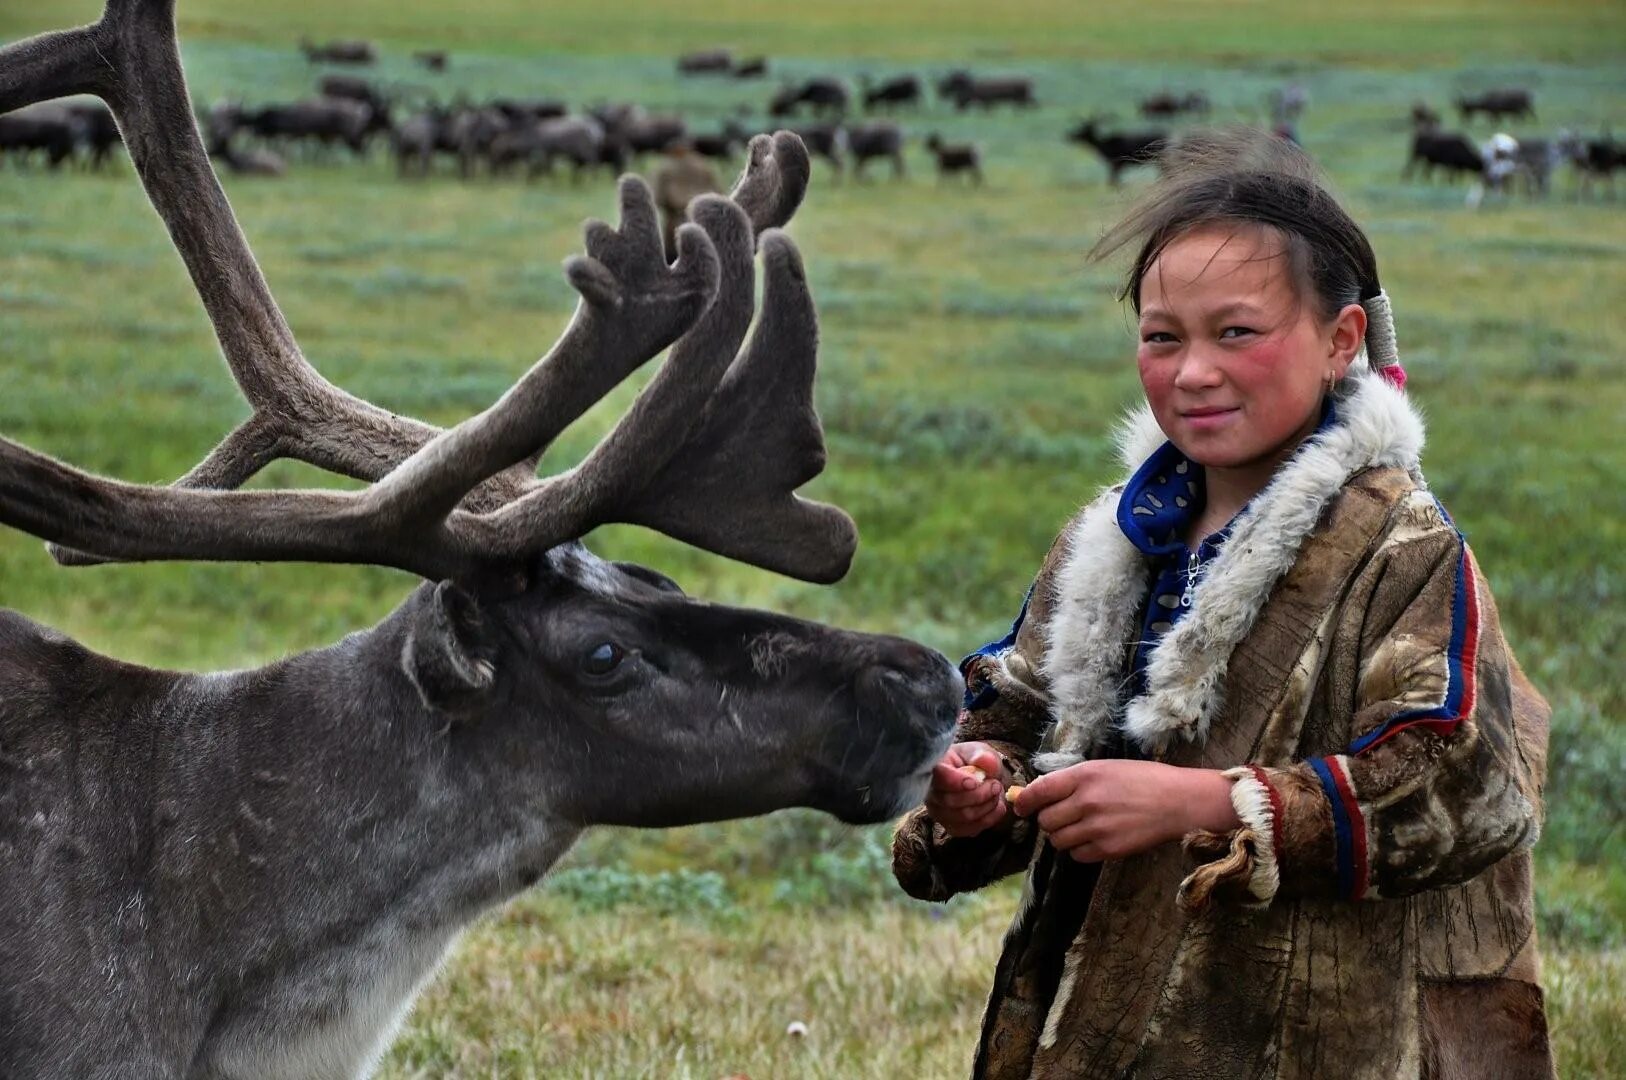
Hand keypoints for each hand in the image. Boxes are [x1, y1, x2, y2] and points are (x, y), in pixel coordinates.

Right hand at [924, 742, 1012, 837]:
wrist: (976, 778)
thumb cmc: (972, 761)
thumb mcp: (979, 751)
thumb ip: (982, 755)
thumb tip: (984, 762)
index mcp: (934, 768)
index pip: (938, 777)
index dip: (956, 782)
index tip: (975, 782)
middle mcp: (930, 792)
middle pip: (951, 801)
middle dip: (980, 794)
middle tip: (996, 784)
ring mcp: (938, 812)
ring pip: (963, 816)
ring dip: (987, 806)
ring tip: (996, 794)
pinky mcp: (951, 826)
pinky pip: (970, 829)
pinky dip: (989, 819)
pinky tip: (995, 806)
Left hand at [1011, 760, 1239, 862]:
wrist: (1177, 801)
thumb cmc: (1141, 779)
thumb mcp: (1104, 767)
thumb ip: (1072, 780)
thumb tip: (1039, 793)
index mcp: (1084, 776)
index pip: (1039, 791)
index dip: (1024, 801)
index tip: (1020, 807)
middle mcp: (1086, 801)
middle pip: (1046, 821)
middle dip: (1049, 820)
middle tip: (1062, 816)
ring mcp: (1097, 827)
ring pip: (1058, 841)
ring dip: (1063, 836)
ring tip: (1080, 827)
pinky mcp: (1109, 849)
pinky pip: (1077, 855)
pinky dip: (1080, 849)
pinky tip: (1094, 838)